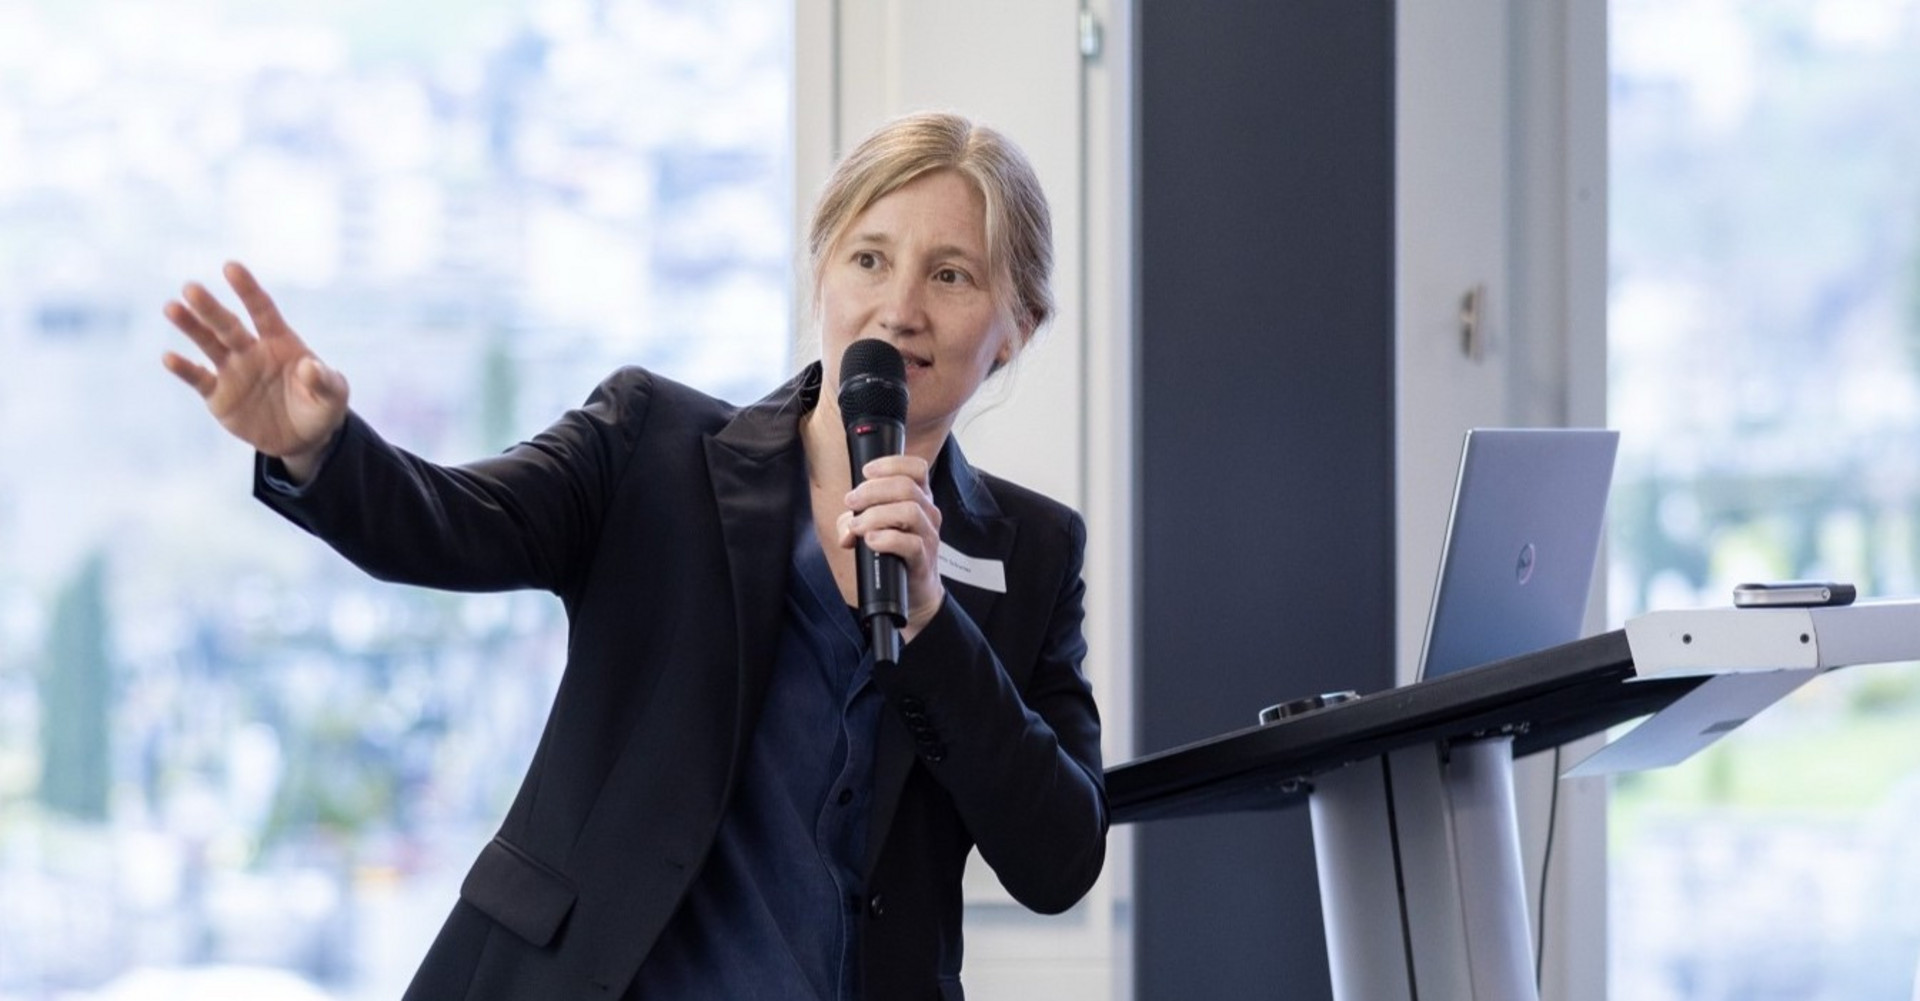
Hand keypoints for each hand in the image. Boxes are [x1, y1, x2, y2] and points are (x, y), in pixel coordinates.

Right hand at [161, 262, 348, 481]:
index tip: (230, 267)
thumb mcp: (332, 397)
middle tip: (191, 288)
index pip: (262, 310)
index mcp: (280, 341)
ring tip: (172, 307)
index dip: (247, 290)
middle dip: (210, 308)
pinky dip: (185, 369)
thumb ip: (324, 380)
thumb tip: (310, 367)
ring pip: (208, 344)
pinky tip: (169, 357)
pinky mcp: (219, 395)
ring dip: (191, 327)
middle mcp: (252, 350)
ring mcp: (233, 370)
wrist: (302, 438)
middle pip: (228, 325)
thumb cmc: (321, 408)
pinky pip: (199, 379)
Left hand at [838, 454, 945, 641]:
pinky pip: (910, 543)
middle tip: (851, 502)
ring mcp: (928, 535)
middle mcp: (928, 513)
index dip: (890, 463)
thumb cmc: (893, 554)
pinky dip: (886, 539)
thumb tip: (845, 529)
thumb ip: (853, 521)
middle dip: (872, 490)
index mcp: (919, 498)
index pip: (916, 468)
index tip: (865, 472)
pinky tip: (870, 541)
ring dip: (876, 514)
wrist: (914, 593)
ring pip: (910, 511)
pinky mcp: (924, 559)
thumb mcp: (872, 529)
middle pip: (906, 486)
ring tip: (857, 526)